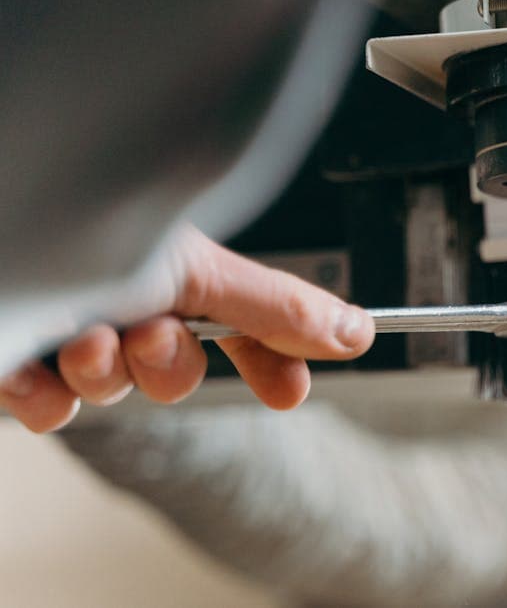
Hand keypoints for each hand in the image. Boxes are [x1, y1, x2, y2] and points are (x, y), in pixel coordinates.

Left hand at [0, 226, 374, 432]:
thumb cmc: (66, 218)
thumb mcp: (190, 268)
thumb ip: (275, 307)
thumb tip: (354, 330)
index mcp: (168, 258)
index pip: (241, 319)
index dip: (270, 359)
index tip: (290, 390)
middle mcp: (121, 288)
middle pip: (178, 365)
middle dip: (169, 366)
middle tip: (151, 339)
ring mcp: (66, 324)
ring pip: (115, 388)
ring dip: (106, 375)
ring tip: (83, 343)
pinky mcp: (13, 355)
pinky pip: (49, 408)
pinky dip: (46, 397)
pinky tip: (36, 368)